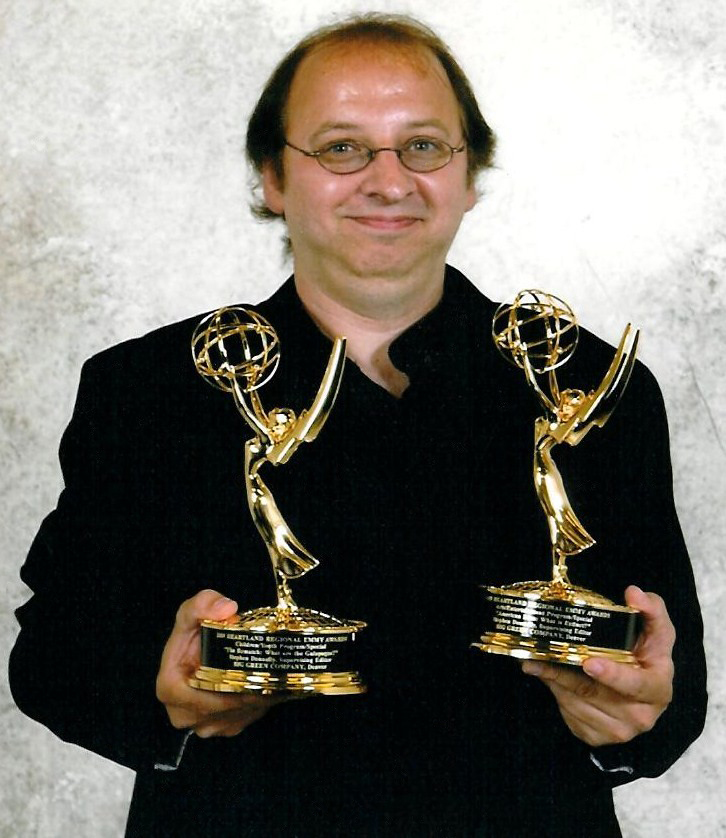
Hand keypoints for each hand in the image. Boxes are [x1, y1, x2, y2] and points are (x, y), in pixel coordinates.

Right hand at [156, 589, 284, 737]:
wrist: (204, 644)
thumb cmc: (193, 630)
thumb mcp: (191, 611)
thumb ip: (202, 604)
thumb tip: (226, 609)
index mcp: (169, 689)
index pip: (201, 696)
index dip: (227, 683)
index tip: (246, 669)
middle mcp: (184, 715)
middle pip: (223, 707)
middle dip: (245, 689)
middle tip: (265, 669)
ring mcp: (205, 726)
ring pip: (238, 713)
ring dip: (254, 696)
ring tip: (266, 674)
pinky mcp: (225, 728)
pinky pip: (247, 717)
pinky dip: (257, 701)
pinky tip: (263, 683)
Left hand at [521, 585, 674, 746]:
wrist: (642, 686)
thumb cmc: (647, 654)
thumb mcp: (656, 629)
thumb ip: (650, 608)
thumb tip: (633, 593)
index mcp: (658, 689)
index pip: (636, 685)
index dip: (613, 675)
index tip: (589, 662)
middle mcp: (641, 716)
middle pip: (594, 694)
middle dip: (564, 674)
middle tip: (539, 659)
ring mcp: (619, 731)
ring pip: (576, 703)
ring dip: (555, 682)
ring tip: (538, 662)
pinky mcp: (597, 737)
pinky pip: (568, 714)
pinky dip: (556, 694)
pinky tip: (550, 678)